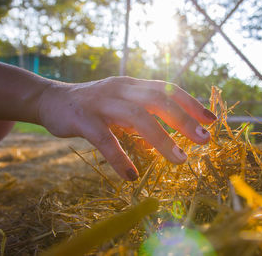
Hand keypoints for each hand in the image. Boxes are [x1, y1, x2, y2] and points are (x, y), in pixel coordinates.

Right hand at [37, 77, 216, 180]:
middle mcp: (120, 89)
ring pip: (137, 117)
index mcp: (132, 85)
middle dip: (184, 120)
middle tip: (205, 140)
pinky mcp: (82, 119)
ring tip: (180, 160)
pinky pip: (104, 139)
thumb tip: (170, 135)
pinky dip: (120, 157)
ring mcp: (101, 102)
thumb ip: (143, 113)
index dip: (191, 103)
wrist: (50, 99)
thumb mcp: (121, 103)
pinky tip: (131, 176)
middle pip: (158, 100)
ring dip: (161, 139)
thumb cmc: (93, 105)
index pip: (167, 89)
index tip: (211, 120)